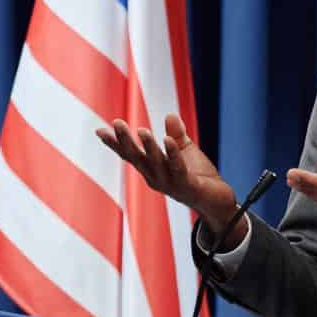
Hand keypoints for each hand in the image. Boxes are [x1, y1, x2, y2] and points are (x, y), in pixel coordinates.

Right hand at [96, 113, 241, 238]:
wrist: (217, 201)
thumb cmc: (198, 176)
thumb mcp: (185, 151)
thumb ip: (176, 134)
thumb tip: (169, 114)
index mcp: (151, 169)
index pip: (130, 155)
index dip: (115, 144)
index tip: (99, 130)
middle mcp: (156, 178)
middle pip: (137, 158)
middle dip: (125, 141)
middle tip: (117, 123)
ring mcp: (170, 184)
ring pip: (156, 163)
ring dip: (149, 147)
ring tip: (141, 130)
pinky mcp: (187, 186)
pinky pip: (178, 168)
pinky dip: (172, 154)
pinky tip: (168, 140)